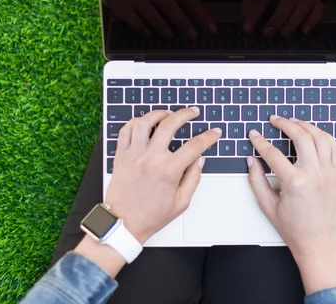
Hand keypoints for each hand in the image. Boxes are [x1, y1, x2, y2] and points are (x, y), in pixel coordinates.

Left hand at [105, 108, 221, 242]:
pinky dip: (136, 122)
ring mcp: (134, 154)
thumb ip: (193, 178)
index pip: (195, 146)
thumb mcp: (181, 202)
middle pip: (170, 124)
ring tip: (167, 113)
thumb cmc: (150, 215)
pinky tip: (145, 122)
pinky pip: (126, 130)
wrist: (123, 223)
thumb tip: (199, 159)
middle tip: (193, 112)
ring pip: (145, 122)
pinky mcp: (121, 155)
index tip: (214, 132)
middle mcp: (151, 158)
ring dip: (159, 114)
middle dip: (185, 114)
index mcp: (169, 170)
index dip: (208, 137)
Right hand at [108, 0, 216, 38]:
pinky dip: (143, 28)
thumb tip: (198, 22)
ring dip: (163, 27)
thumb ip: (180, 3)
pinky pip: (135, 21)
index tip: (212, 30)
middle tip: (193, 36)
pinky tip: (150, 34)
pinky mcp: (124, 7)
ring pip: (152, 15)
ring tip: (171, 36)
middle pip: (171, 7)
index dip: (202, 15)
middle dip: (183, 22)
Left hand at [241, 0, 323, 36]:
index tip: (247, 29)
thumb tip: (243, 19)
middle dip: (277, 20)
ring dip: (292, 23)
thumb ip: (251, 1)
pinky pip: (318, 9)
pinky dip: (312, 21)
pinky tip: (304, 31)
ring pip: (303, 7)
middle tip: (267, 33)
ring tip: (282, 34)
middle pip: (287, 2)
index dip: (254, 13)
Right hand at [247, 116, 335, 291]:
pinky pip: (335, 148)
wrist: (318, 243)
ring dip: (307, 126)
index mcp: (294, 182)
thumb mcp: (267, 206)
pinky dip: (325, 137)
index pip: (273, 153)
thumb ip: (257, 180)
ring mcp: (329, 173)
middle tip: (274, 120)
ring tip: (294, 122)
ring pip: (321, 138)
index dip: (260, 142)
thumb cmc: (293, 228)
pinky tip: (314, 133)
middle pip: (301, 137)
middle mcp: (314, 174)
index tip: (253, 134)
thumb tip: (251, 160)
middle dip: (285, 124)